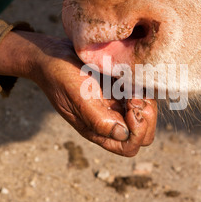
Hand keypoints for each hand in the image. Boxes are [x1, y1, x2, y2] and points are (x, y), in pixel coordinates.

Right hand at [0, 31, 157, 156]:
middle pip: (143, 135)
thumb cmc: (60, 76)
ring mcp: (117, 105)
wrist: (53, 54)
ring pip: (146, 115)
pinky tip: (132, 76)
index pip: (129, 146)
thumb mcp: (76, 98)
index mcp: (98, 130)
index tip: (130, 108)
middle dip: (146, 118)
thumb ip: (97, 119)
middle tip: (134, 97)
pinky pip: (143, 95)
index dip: (137, 132)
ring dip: (146, 101)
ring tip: (133, 86)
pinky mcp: (121, 89)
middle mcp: (111, 121)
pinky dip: (144, 88)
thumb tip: (122, 134)